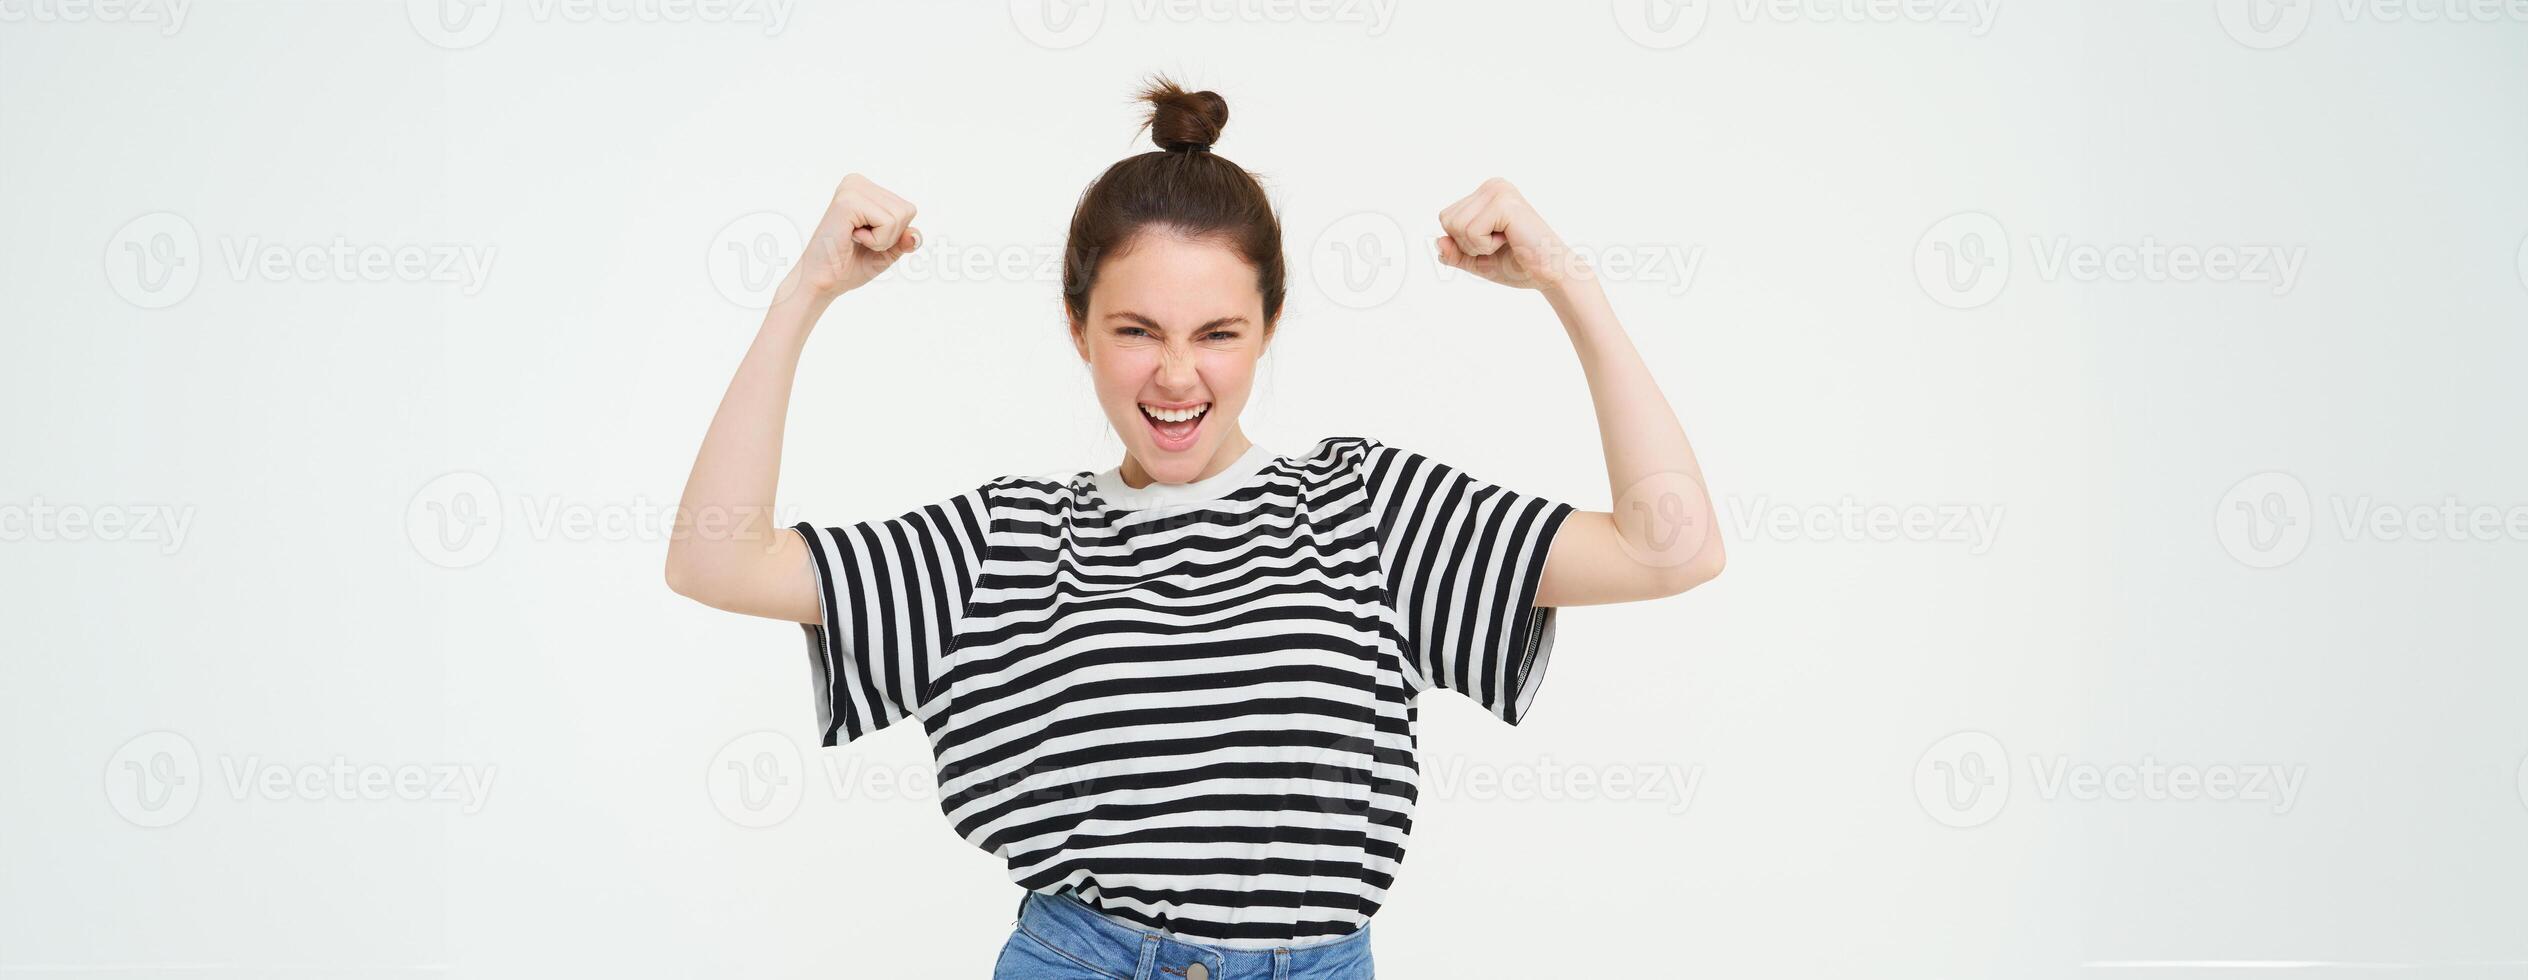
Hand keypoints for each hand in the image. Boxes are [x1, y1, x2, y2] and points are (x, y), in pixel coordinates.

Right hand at [785, 173, 922, 303]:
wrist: (823, 282)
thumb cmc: (850, 266)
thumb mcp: (887, 251)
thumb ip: (905, 239)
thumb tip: (916, 235)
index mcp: (865, 189)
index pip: (907, 209)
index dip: (895, 234)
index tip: (866, 238)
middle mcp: (857, 182)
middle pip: (906, 210)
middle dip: (890, 236)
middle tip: (860, 241)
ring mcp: (851, 189)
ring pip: (899, 216)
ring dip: (882, 239)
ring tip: (855, 239)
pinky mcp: (847, 201)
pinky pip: (888, 222)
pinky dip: (876, 240)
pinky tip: (852, 238)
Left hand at [1433, 177, 1584, 292]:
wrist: (1551, 274)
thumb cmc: (1519, 265)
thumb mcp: (1477, 261)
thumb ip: (1454, 253)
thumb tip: (1437, 241)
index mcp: (1485, 193)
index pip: (1446, 218)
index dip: (1462, 242)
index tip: (1493, 243)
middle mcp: (1492, 185)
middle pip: (1447, 220)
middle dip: (1468, 244)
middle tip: (1500, 245)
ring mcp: (1498, 191)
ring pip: (1455, 226)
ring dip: (1477, 246)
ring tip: (1505, 242)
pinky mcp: (1504, 203)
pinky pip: (1470, 232)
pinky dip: (1485, 246)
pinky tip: (1510, 241)